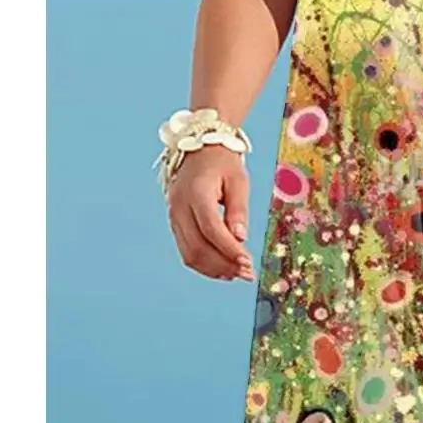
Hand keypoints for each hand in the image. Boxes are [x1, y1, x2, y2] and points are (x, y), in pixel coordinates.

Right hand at [166, 146, 254, 281]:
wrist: (198, 148)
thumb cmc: (222, 163)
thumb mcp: (238, 180)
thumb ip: (238, 209)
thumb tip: (240, 238)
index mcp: (196, 193)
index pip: (211, 229)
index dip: (229, 249)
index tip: (248, 263)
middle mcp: (179, 208)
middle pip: (197, 247)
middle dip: (223, 264)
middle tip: (247, 274)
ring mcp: (174, 217)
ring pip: (189, 254)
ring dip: (214, 269)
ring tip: (237, 274)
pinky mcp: (175, 224)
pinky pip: (186, 251)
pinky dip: (204, 264)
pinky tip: (223, 268)